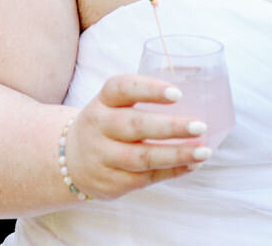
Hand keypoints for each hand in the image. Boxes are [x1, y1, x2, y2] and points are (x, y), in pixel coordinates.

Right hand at [62, 72, 209, 198]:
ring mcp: (101, 157)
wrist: (68, 160)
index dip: (150, 89)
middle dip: (171, 127)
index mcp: (103, 101)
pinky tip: (191, 165)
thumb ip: (145, 101)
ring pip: (141, 157)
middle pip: (135, 126)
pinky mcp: (108, 183)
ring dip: (177, 155)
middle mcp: (98, 127)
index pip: (122, 88)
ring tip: (203, 152)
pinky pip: (144, 178)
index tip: (178, 93)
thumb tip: (199, 102)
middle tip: (200, 126)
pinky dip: (171, 172)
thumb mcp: (113, 105)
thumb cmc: (107, 125)